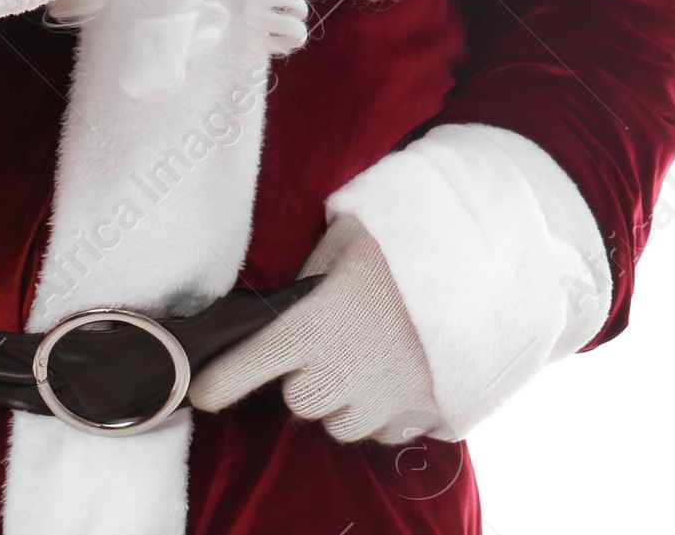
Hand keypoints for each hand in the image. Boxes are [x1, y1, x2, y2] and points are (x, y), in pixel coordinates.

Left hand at [189, 216, 443, 445]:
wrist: (472, 272)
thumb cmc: (399, 249)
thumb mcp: (339, 244)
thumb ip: (304, 279)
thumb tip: (280, 302)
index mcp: (309, 325)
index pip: (247, 366)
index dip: (219, 382)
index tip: (202, 392)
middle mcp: (335, 372)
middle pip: (296, 399)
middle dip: (303, 376)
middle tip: (328, 340)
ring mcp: (373, 400)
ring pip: (335, 421)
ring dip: (339, 397)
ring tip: (365, 352)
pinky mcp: (409, 417)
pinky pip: (374, 430)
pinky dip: (375, 411)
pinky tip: (390, 370)